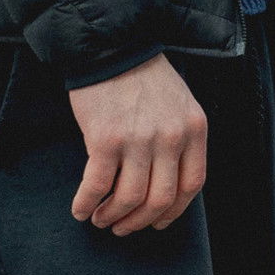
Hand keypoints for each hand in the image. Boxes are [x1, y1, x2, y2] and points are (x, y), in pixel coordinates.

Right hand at [66, 54, 209, 234]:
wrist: (113, 47)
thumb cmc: (144, 77)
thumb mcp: (180, 105)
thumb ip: (180, 139)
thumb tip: (166, 182)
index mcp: (194, 129)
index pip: (192, 185)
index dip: (173, 211)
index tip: (157, 222)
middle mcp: (171, 137)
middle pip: (161, 199)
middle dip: (139, 221)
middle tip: (122, 227)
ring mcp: (139, 140)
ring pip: (129, 199)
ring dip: (113, 217)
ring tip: (100, 219)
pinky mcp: (105, 139)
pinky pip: (97, 185)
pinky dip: (87, 203)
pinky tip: (80, 209)